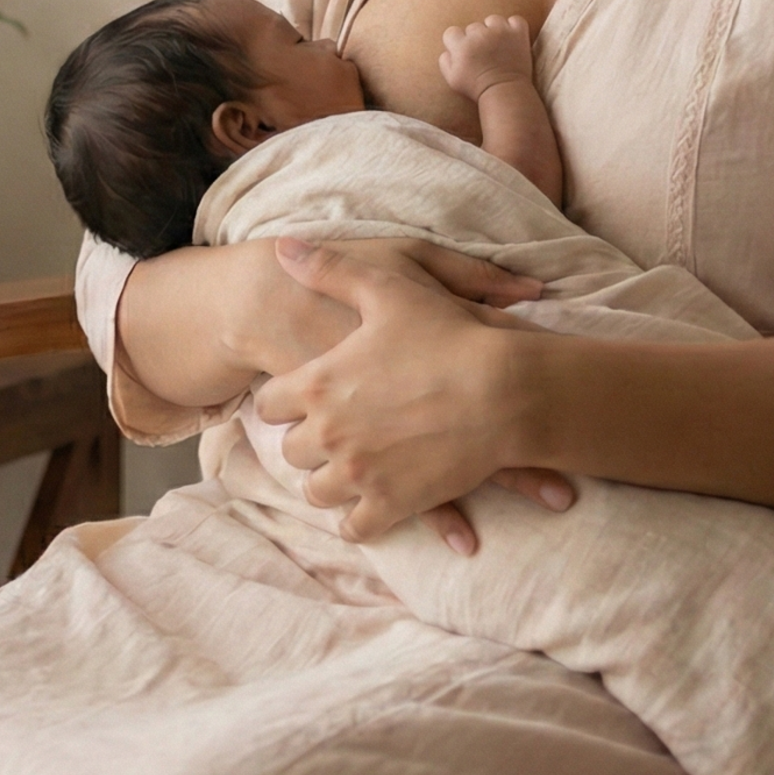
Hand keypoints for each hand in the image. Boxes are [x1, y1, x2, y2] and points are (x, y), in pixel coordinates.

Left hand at [250, 237, 571, 548]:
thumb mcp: (387, 287)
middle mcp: (329, 433)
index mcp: (318, 384)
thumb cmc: (448, 334)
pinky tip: (369, 506)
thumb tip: (282, 247)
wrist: (505, 390)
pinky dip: (358, 520)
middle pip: (290, 452)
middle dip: (306, 443)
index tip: (301, 398)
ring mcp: (359, 474)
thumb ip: (330, 269)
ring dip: (327, 482)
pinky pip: (355, 527)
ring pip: (316, 493)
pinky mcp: (392, 504)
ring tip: (347, 470)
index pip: (268, 405)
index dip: (284, 401)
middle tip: (331, 434)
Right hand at [439, 14, 534, 102]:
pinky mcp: (518, 33)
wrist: (505, 92)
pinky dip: (513, 27)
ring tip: (497, 45)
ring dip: (494, 30)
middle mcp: (479, 35)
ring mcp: (500, 32)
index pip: (452, 32)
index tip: (465, 52)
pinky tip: (511, 38)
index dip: (457, 42)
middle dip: (476, 38)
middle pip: (473, 27)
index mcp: (461, 45)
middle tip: (483, 53)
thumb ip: (445, 60)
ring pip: (492, 20)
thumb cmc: (476, 88)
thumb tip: (448, 49)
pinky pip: (515, 20)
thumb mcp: (452, 79)